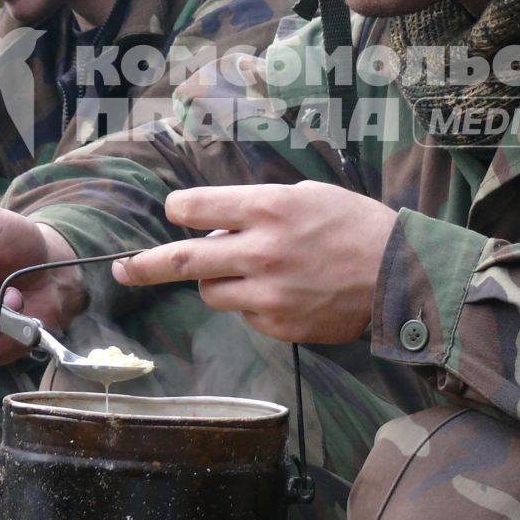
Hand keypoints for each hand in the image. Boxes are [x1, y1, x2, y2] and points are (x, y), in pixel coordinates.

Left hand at [112, 182, 397, 343]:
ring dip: (214, 279)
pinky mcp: (277, 324)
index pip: (193, 208)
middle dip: (144, 264)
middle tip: (121, 268)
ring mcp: (267, 293)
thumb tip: (215, 225)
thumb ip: (256, 208)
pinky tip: (283, 291)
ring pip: (209, 290)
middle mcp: (261, 251)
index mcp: (268, 209)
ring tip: (247, 270)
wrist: (399, 276)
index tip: (175, 213)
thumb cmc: (354, 226)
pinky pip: (243, 313)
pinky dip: (251, 303)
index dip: (178, 210)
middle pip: (182, 259)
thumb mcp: (306, 196)